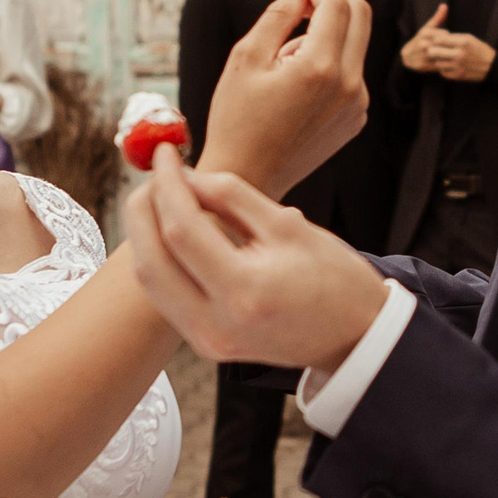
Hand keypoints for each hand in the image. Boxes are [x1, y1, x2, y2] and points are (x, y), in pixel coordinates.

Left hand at [125, 145, 390, 369]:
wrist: (354, 336)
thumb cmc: (334, 279)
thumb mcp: (288, 226)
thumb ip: (231, 196)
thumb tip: (186, 175)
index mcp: (244, 291)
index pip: (182, 231)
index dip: (168, 185)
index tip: (165, 154)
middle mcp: (216, 324)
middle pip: (150, 260)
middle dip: (143, 209)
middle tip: (155, 174)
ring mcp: (207, 340)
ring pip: (150, 281)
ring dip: (145, 234)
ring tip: (160, 196)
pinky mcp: (204, 344)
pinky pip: (165, 297)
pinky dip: (160, 258)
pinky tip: (171, 230)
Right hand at [198, 0, 369, 199]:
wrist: (247, 178)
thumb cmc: (236, 120)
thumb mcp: (245, 58)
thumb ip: (277, 15)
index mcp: (320, 68)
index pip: (338, 4)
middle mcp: (349, 85)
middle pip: (361, 16)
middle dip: (333, 2)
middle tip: (302, 8)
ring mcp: (357, 104)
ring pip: (354, 45)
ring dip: (327, 37)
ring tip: (284, 64)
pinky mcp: (356, 118)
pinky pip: (351, 74)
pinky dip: (329, 65)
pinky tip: (296, 89)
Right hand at [398, 3, 450, 73]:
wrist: (407, 57)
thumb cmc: (421, 40)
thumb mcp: (428, 28)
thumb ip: (438, 18)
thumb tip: (445, 5)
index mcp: (425, 32)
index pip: (446, 34)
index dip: (450, 38)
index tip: (451, 40)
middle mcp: (423, 43)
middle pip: (444, 45)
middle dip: (450, 47)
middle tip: (453, 49)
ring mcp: (423, 55)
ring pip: (442, 54)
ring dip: (449, 56)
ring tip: (451, 55)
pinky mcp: (424, 66)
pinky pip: (440, 65)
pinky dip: (445, 64)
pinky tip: (447, 62)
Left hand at [430, 33, 494, 82]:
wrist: (492, 66)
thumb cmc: (480, 50)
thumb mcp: (469, 38)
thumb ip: (453, 37)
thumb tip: (436, 38)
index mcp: (462, 42)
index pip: (438, 39)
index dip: (435, 40)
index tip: (437, 41)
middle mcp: (459, 54)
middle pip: (433, 52)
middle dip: (433, 50)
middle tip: (437, 50)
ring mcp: (458, 66)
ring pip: (437, 63)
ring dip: (439, 60)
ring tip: (444, 58)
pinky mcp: (459, 76)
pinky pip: (443, 72)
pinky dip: (444, 69)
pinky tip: (449, 65)